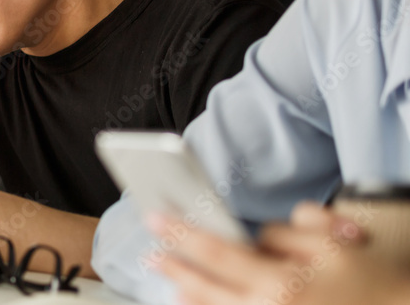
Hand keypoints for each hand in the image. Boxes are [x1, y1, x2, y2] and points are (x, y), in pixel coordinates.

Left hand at [152, 202, 409, 304]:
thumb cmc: (363, 275)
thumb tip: (251, 240)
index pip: (216, 254)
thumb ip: (283, 233)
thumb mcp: (329, 240)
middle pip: (205, 289)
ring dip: (188, 294)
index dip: (181, 234)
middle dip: (174, 267)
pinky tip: (196, 300)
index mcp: (282, 285)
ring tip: (169, 277)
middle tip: (150, 252)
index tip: (156, 217)